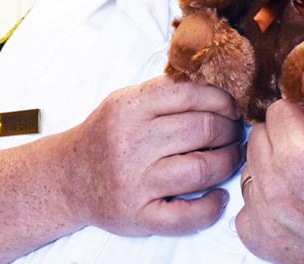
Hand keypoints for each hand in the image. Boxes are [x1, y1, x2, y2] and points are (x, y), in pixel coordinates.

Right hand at [64, 75, 243, 235]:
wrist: (69, 178)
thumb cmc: (106, 137)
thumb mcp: (124, 101)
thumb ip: (164, 92)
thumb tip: (216, 87)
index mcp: (129, 108)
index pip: (190, 94)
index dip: (221, 99)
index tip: (231, 107)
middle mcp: (132, 143)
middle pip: (204, 129)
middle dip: (229, 130)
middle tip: (234, 132)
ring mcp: (136, 182)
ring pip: (202, 169)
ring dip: (227, 162)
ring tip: (230, 158)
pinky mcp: (139, 215)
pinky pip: (187, 215)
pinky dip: (211, 207)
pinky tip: (218, 196)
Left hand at [235, 100, 303, 263]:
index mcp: (300, 156)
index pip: (276, 110)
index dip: (297, 113)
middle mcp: (276, 187)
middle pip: (258, 137)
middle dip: (281, 136)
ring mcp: (266, 217)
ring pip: (249, 169)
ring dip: (270, 167)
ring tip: (301, 177)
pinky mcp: (262, 240)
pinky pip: (246, 207)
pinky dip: (264, 202)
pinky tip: (291, 202)